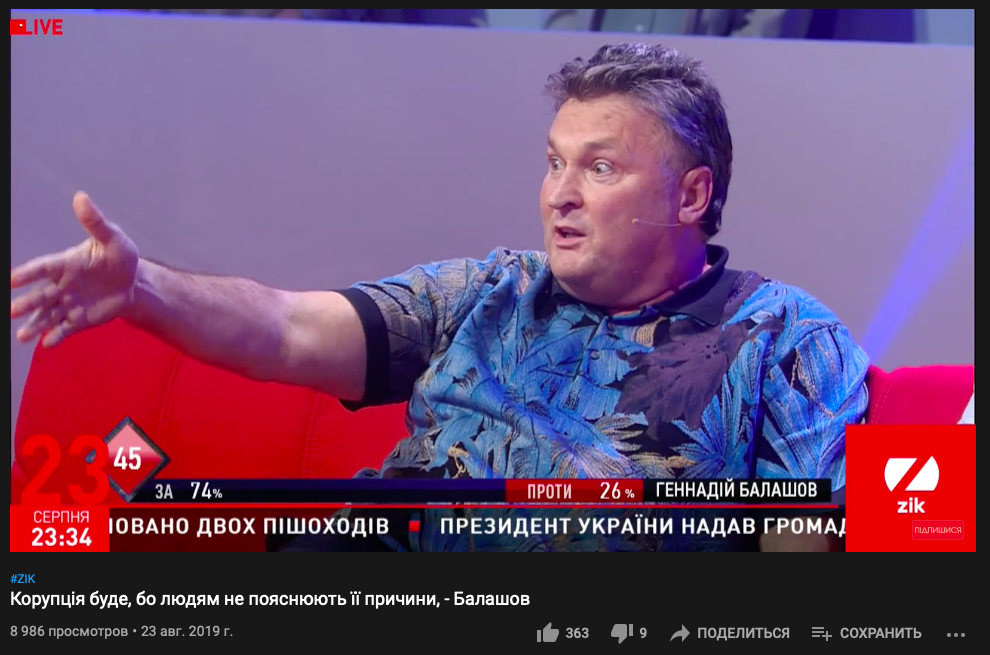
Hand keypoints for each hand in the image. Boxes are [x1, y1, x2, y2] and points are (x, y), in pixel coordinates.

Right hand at [11, 192, 138, 346]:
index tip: (13, 279)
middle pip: (41, 295)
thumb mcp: (113, 238)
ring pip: (48, 315)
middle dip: (27, 304)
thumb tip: (80, 196)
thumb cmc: (120, 256)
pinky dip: (56, 336)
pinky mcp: (79, 320)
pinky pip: (65, 329)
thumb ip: (95, 223)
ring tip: (22, 337)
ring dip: (35, 325)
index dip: (29, 273)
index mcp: (66, 264)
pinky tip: (47, 344)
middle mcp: (62, 286)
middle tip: (12, 311)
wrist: (134, 283)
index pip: (43, 268)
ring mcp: (69, 304)